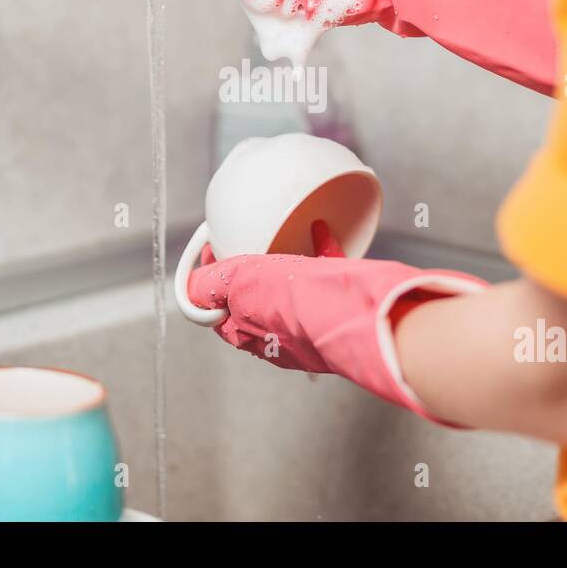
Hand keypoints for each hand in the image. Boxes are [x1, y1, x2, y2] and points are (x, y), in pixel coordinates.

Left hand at [186, 221, 488, 421]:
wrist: (371, 319)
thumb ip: (218, 285)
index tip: (211, 254)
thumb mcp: (247, 287)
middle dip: (247, 275)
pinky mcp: (344, 307)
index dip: (209, 284)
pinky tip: (322, 231)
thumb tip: (194, 287)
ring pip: (292, 290)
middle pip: (255, 302)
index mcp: (253, 336)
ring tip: (279, 236)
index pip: (217, 314)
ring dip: (283, 264)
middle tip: (243, 244)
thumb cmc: (309, 310)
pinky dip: (322, 251)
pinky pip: (329, 276)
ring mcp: (315, 322)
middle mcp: (283, 336)